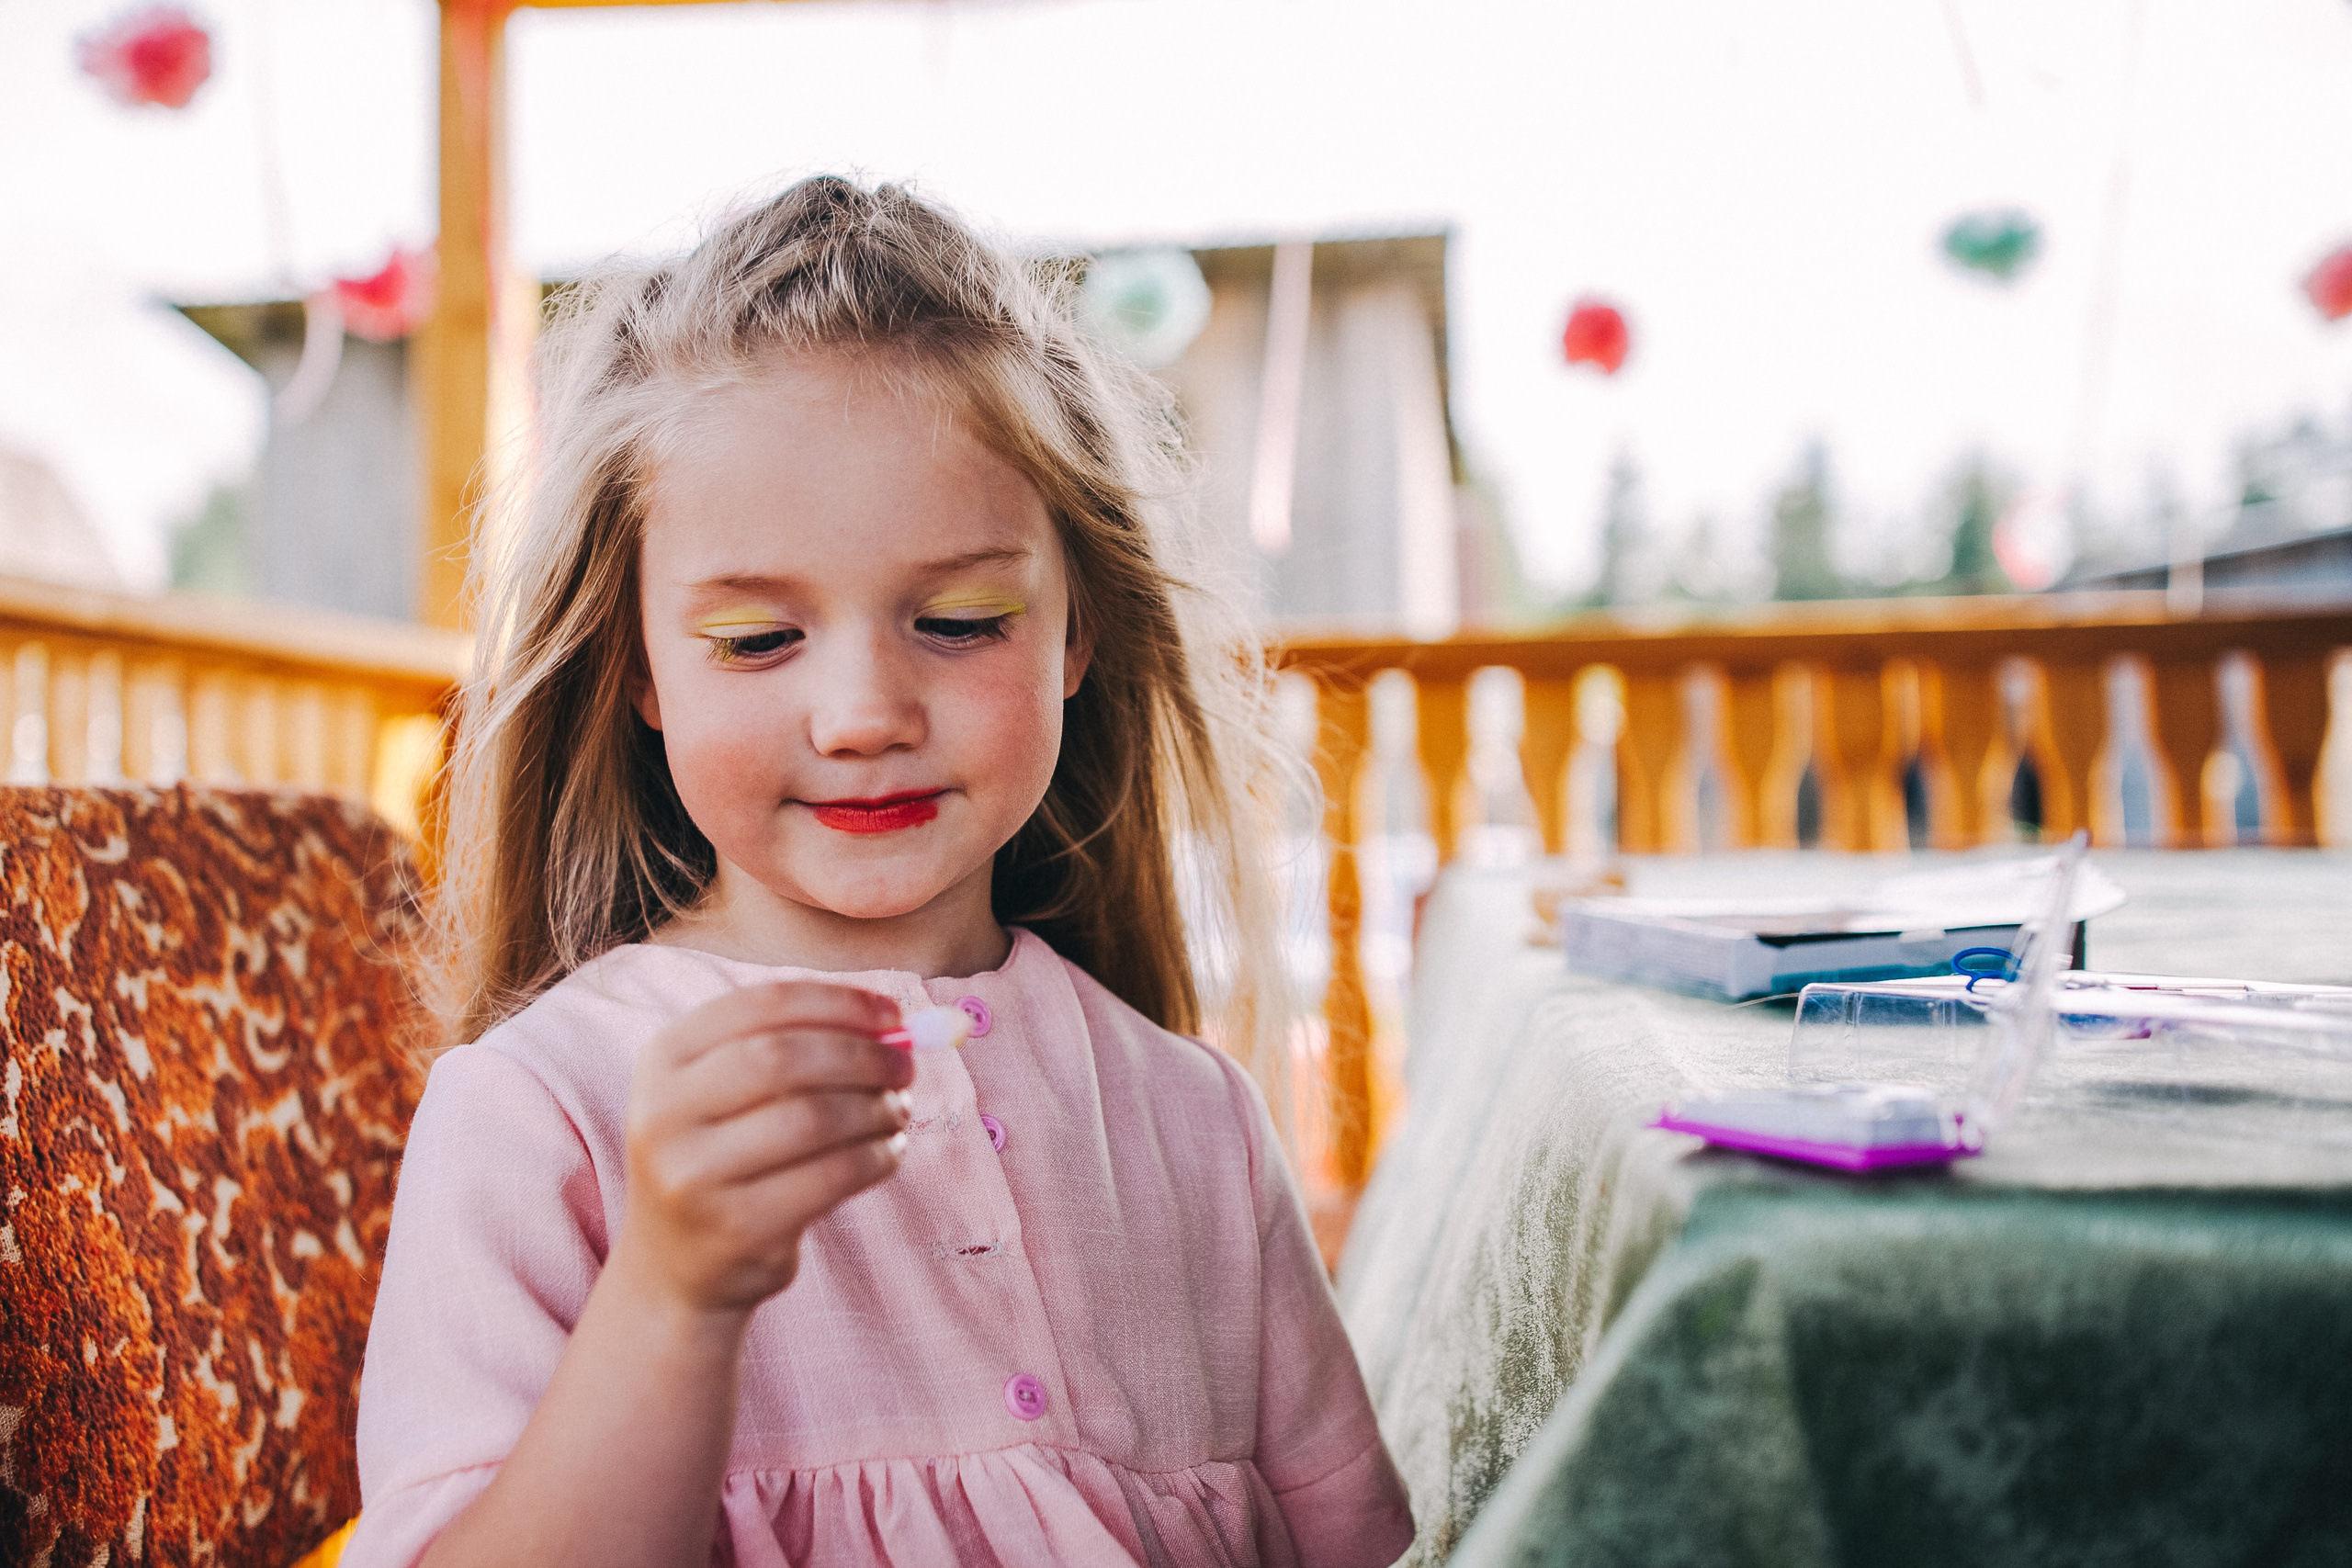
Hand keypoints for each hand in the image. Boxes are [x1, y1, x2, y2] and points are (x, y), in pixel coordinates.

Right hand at [614, 982, 914, 1316]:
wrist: (677, 1264)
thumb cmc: (726, 1154)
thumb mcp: (730, 1091)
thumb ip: (799, 1045)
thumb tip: (893, 1024)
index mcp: (664, 1057)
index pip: (763, 1005)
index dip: (839, 1003)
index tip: (893, 1014)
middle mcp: (664, 1113)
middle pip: (785, 1058)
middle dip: (862, 1056)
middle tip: (906, 1066)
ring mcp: (694, 1175)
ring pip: (814, 1118)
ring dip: (876, 1108)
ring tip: (897, 1111)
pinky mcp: (736, 1228)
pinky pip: (832, 1176)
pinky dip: (877, 1156)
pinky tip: (888, 1151)